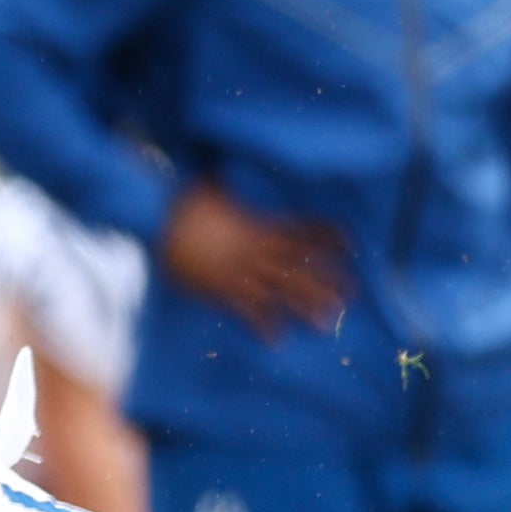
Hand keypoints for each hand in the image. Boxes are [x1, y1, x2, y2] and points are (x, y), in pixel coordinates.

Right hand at [159, 181, 348, 337]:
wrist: (159, 223)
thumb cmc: (181, 203)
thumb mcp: (208, 187)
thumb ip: (221, 184)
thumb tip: (219, 171)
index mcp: (258, 224)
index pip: (301, 230)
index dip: (327, 237)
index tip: (350, 244)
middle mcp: (256, 249)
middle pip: (300, 266)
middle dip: (327, 280)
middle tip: (351, 295)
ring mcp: (240, 270)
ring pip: (282, 290)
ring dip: (305, 306)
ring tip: (327, 322)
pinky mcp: (221, 288)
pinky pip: (248, 310)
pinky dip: (263, 325)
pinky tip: (276, 339)